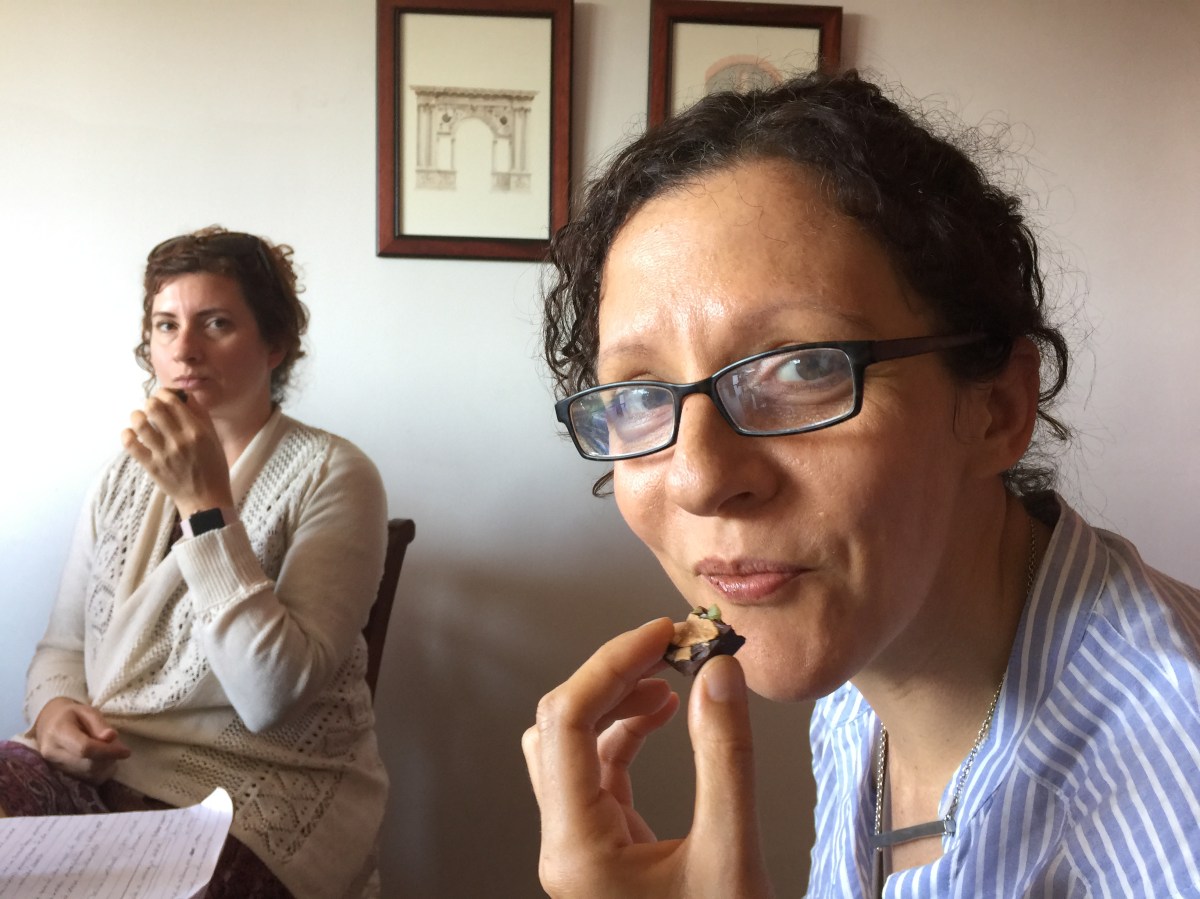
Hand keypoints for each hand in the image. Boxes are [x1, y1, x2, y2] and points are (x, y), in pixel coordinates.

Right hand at [34, 697, 131, 783]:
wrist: (49, 725)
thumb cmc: (71, 715)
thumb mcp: (87, 711)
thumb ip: (99, 724)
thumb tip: (111, 737)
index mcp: (58, 732)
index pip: (85, 748)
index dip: (108, 751)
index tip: (126, 751)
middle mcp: (52, 753)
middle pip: (88, 764)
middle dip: (109, 758)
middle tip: (119, 749)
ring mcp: (54, 767)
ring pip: (88, 774)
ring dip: (106, 766)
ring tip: (110, 752)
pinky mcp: (59, 775)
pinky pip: (85, 779)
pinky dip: (99, 772)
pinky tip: (102, 761)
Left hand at [120, 388, 233, 517]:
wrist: (205, 500)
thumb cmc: (213, 468)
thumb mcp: (214, 439)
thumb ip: (200, 416)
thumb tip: (185, 396)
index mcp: (197, 431)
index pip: (173, 401)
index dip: (164, 393)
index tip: (164, 397)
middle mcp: (179, 440)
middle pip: (153, 407)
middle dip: (150, 402)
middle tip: (152, 408)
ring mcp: (163, 453)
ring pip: (140, 423)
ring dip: (137, 416)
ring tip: (140, 418)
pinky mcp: (151, 466)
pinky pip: (131, 444)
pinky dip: (127, 434)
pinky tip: (131, 434)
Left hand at [522, 619, 772, 898]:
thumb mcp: (733, 856)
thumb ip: (724, 759)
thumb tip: (718, 675)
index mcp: (578, 848)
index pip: (568, 723)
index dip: (611, 664)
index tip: (660, 634)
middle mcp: (565, 845)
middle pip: (559, 729)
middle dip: (612, 677)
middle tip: (668, 647)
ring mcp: (579, 849)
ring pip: (573, 748)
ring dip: (618, 704)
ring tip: (672, 676)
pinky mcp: (602, 851)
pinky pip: (598, 773)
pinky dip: (627, 734)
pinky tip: (664, 715)